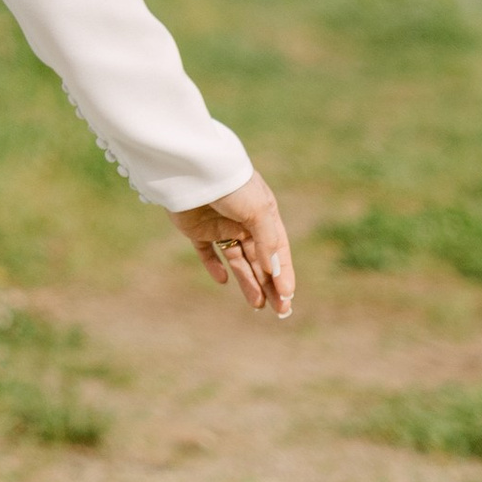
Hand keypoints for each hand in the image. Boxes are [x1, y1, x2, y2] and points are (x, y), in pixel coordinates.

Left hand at [170, 174, 294, 316]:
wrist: (194, 170)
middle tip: (279, 311)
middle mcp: (245, 222)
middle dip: (270, 285)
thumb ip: (268, 243)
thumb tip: (273, 272)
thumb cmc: (233, 187)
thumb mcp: (258, 212)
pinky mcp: (198, 230)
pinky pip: (208, 253)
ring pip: (237, 261)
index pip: (277, 251)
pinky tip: (222, 281)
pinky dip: (215, 267)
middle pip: (259, 260)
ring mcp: (221, 226)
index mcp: (264, 215)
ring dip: (247, 282)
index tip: (288, 297)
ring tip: (257, 305)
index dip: (283, 274)